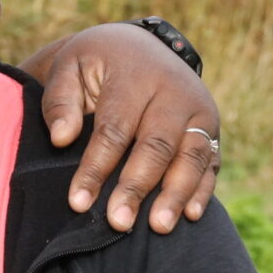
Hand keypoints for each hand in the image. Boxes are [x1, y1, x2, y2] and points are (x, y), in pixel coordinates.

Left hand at [25, 23, 220, 233]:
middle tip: (118, 223)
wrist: (139, 46)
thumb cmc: (96, 64)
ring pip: (191, 156)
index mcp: (135, 76)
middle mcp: (174, 92)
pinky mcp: (212, 128)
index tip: (78, 202)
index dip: (96, 168)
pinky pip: (212, 161)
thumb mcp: (70, 68)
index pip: (114, 129)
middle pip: (156, 145)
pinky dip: (203, 189)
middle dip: (136, 187)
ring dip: (176, 194)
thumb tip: (61, 138)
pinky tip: (191, 216)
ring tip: (158, 227)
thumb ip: (60, 100)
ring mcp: (199, 111)